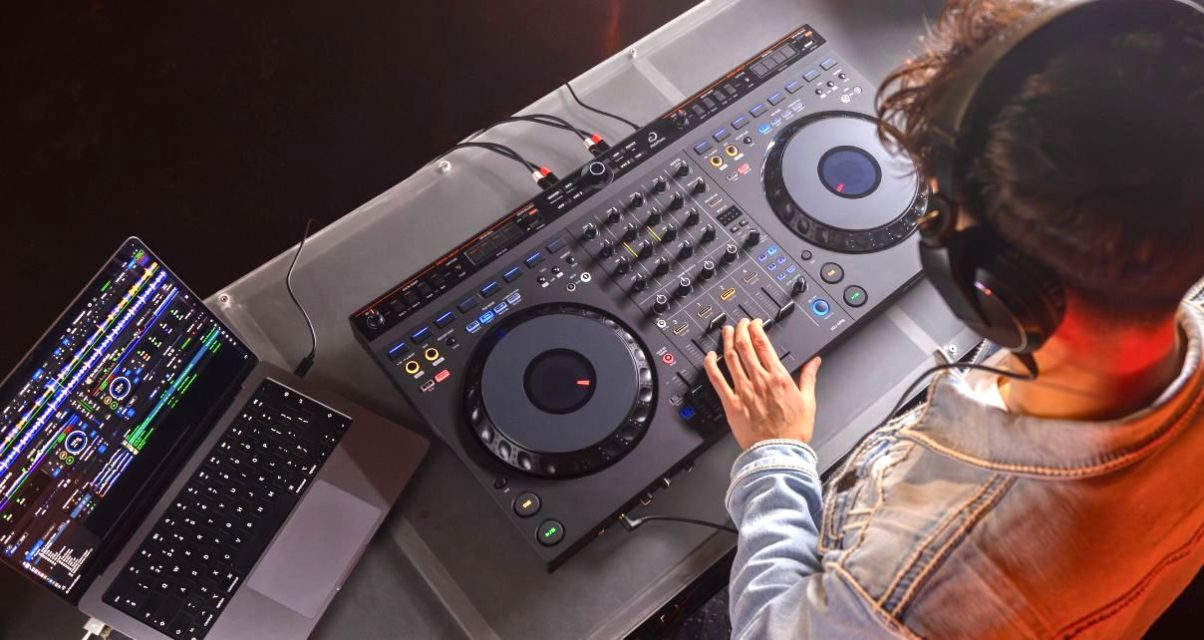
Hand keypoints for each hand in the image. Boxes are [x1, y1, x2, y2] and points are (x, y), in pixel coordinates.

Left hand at [704, 318, 820, 449]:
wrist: (779, 453)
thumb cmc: (794, 432)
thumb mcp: (809, 401)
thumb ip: (809, 377)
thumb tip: (815, 362)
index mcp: (779, 378)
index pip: (763, 345)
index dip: (756, 329)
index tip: (755, 323)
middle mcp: (760, 381)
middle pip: (745, 347)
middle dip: (741, 330)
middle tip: (740, 323)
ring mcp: (743, 391)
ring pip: (731, 358)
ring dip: (728, 341)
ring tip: (727, 331)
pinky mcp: (731, 404)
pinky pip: (717, 380)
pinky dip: (711, 365)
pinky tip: (709, 356)